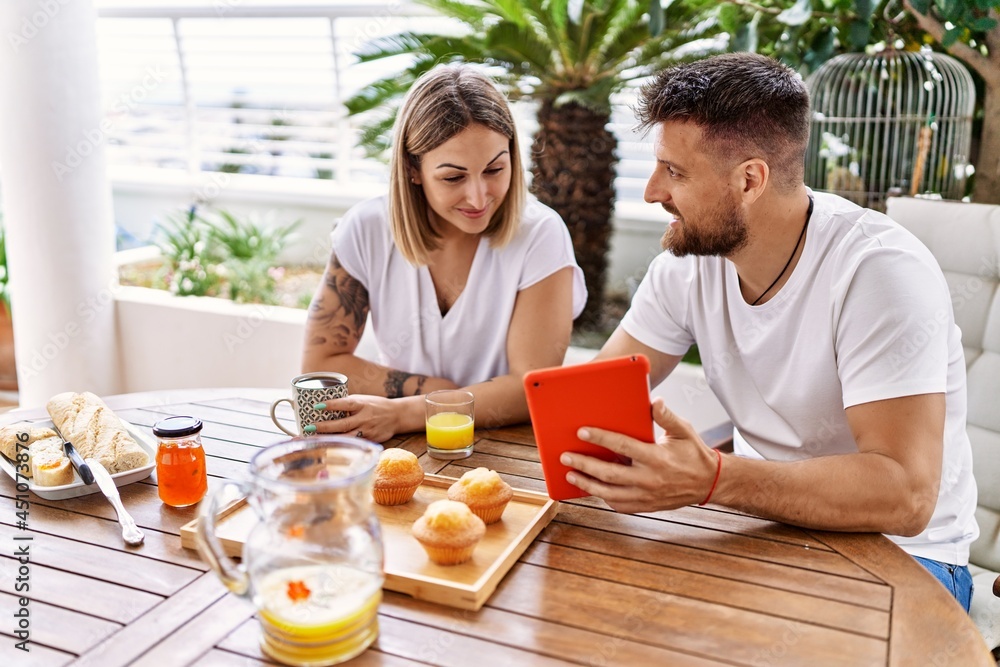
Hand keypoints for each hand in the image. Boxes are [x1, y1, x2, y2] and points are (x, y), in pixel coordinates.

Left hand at [312, 395, 399, 442]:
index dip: (331, 405)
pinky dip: (340, 445)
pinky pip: (352, 443)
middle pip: (342, 424)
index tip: (317, 406)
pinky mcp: (369, 441)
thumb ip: (347, 403)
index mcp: (362, 404)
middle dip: (324, 427)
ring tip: (313, 439)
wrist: (397, 415)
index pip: (345, 404)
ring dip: (329, 438)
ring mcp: (367, 431)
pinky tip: (328, 446)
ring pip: (346, 437)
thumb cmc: (376, 405)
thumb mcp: (363, 399)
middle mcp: (364, 418)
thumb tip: (325, 405)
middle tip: (308, 427)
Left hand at [560, 398, 720, 512]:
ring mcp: (646, 496)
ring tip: (570, 475)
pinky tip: (591, 488)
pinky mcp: (646, 506)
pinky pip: (619, 505)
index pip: (622, 446)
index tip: (581, 431)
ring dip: (587, 484)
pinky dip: (603, 497)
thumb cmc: (693, 453)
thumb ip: (667, 416)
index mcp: (657, 458)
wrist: (708, 483)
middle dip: (584, 464)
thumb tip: (654, 401)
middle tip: (565, 455)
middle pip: (609, 474)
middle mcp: (649, 479)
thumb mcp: (684, 430)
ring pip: (609, 494)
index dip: (600, 438)